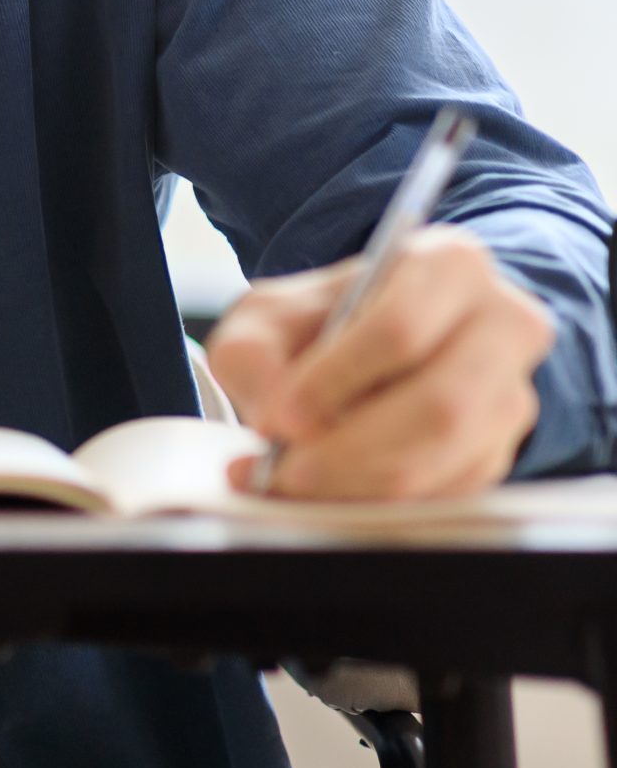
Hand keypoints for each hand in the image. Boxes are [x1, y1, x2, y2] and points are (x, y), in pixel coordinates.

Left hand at [204, 224, 556, 498]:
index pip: (400, 329)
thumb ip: (256, 356)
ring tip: (292, 486)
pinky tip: (329, 495)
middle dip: (351, 449)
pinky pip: (451, 493)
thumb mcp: (270, 315)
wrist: (370, 343)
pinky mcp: (500, 450)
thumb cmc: (321, 321)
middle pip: (439, 404)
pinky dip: (385, 503)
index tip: (279, 418)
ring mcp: (511, 393)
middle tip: (284, 471)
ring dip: (364, 484)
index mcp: (448, 265)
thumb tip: (278, 423)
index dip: (337, 380)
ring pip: (449, 457)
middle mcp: (501, 326)